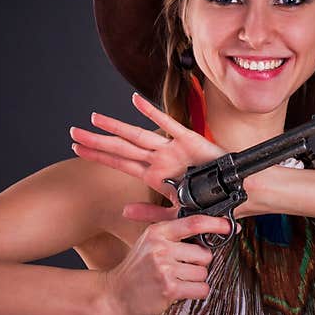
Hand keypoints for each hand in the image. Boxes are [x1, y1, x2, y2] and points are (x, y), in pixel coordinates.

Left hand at [70, 92, 225, 203]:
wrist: (240, 195)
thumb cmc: (212, 203)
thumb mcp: (175, 214)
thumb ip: (150, 213)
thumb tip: (123, 211)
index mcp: (154, 175)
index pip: (119, 163)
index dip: (97, 156)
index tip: (76, 149)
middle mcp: (159, 159)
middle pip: (121, 148)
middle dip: (97, 141)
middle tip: (73, 133)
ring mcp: (172, 149)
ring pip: (137, 136)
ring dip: (115, 127)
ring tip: (93, 119)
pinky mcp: (189, 140)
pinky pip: (167, 123)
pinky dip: (151, 112)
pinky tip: (135, 101)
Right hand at [100, 213, 234, 314]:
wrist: (116, 294)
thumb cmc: (137, 269)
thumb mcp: (149, 242)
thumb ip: (173, 235)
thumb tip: (207, 232)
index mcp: (158, 232)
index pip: (193, 223)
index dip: (215, 224)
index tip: (229, 227)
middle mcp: (161, 248)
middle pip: (204, 254)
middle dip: (198, 263)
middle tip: (180, 268)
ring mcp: (165, 269)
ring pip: (203, 273)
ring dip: (195, 280)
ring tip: (175, 280)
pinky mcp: (169, 289)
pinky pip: (201, 289)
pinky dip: (195, 292)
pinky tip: (179, 290)